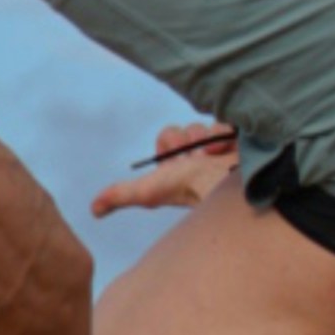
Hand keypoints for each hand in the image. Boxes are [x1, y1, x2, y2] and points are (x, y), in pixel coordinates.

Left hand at [89, 120, 239, 217]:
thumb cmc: (190, 189)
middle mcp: (200, 160)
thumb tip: (94, 210)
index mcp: (178, 168)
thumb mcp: (150, 191)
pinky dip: (226, 134)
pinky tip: (229, 151)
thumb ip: (122, 195)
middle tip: (194, 155)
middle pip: (187, 130)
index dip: (169, 142)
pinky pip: (229, 124)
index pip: (168, 137)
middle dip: (188, 138)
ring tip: (214, 156)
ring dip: (209, 138)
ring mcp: (221, 152)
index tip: (175, 157)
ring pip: (206, 126)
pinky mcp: (239, 145)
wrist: (230, 188)